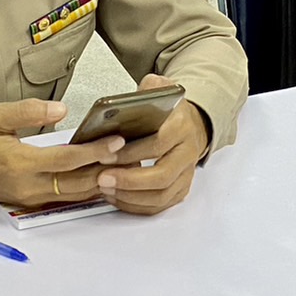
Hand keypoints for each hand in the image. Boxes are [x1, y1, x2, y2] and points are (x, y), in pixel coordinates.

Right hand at [0, 99, 124, 203]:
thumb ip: (27, 110)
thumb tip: (61, 110)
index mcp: (19, 164)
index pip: (66, 161)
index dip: (94, 152)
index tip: (118, 141)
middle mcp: (28, 186)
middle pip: (78, 183)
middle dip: (108, 170)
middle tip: (135, 156)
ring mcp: (30, 197)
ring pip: (75, 194)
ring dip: (101, 181)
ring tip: (127, 165)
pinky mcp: (32, 201)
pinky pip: (65, 197)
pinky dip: (86, 187)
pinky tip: (104, 175)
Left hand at [98, 74, 209, 215]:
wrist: (192, 125)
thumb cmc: (169, 112)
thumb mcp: (161, 91)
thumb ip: (149, 89)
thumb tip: (134, 95)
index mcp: (182, 126)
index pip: (158, 143)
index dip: (131, 152)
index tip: (106, 156)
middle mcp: (188, 152)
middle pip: (162, 175)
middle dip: (129, 180)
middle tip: (103, 179)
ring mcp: (186, 173)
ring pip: (162, 195)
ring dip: (131, 196)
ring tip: (106, 189)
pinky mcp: (181, 189)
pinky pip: (160, 205)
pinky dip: (137, 206)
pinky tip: (117, 198)